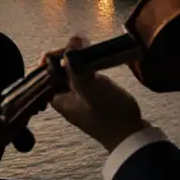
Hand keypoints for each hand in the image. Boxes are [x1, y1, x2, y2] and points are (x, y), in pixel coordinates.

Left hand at [47, 36, 149, 151]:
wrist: (133, 138)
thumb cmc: (112, 116)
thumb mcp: (92, 89)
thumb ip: (78, 66)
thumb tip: (72, 41)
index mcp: (59, 100)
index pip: (47, 72)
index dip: (55, 56)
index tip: (71, 47)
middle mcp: (67, 101)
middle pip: (60, 72)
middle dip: (69, 57)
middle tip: (83, 46)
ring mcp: (82, 102)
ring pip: (74, 76)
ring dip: (80, 62)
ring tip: (90, 50)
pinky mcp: (96, 102)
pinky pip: (87, 81)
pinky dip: (90, 70)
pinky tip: (100, 65)